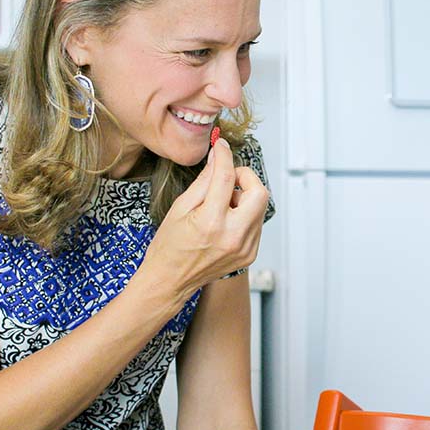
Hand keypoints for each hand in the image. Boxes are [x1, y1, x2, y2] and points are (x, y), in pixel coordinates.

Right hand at [137, 138, 269, 310]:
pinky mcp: (249, 254)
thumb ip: (205, 181)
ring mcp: (245, 248)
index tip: (222, 147)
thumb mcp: (180, 207)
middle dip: (245, 178)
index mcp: (211, 222)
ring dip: (245, 197)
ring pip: (260, 207)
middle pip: (259, 192)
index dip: (225, 156)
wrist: (169, 281)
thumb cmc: (169, 246)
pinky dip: (244, 213)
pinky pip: (256, 223)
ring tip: (221, 204)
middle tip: (228, 179)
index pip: (226, 177)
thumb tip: (218, 158)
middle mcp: (233, 236)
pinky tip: (224, 219)